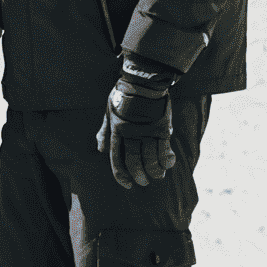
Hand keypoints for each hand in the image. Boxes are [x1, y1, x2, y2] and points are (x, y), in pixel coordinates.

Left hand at [96, 58, 177, 188]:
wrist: (142, 81)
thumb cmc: (123, 95)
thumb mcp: (108, 112)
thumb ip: (105, 132)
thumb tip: (99, 149)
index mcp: (116, 131)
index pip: (116, 159)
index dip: (121, 175)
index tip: (127, 185)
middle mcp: (131, 134)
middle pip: (134, 162)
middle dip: (139, 176)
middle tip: (144, 182)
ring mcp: (146, 131)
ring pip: (150, 159)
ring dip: (154, 171)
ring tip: (157, 176)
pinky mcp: (160, 128)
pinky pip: (164, 149)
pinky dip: (166, 160)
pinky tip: (167, 165)